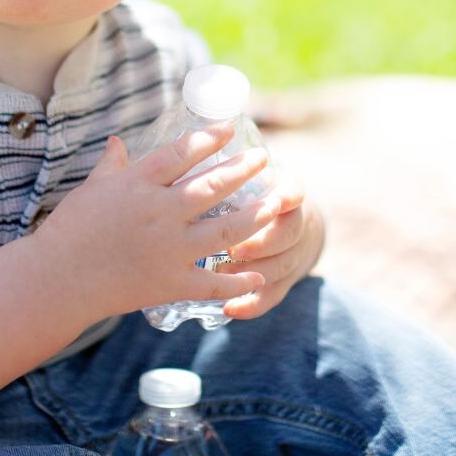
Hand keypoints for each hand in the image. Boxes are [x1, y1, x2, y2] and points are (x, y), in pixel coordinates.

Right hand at [33, 125, 277, 319]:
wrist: (56, 280)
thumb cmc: (70, 230)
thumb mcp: (92, 188)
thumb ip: (113, 165)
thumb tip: (119, 141)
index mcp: (138, 184)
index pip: (181, 153)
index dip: (209, 138)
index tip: (229, 128)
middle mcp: (159, 213)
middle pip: (212, 187)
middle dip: (243, 170)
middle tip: (263, 158)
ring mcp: (168, 250)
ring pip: (225, 231)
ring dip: (255, 216)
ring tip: (275, 203)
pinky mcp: (170, 284)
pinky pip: (213, 283)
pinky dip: (238, 281)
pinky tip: (258, 274)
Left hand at [215, 168, 323, 320]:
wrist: (285, 219)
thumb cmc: (250, 189)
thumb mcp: (247, 172)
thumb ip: (217, 164)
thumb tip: (162, 144)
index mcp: (284, 193)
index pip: (293, 194)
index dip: (285, 197)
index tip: (272, 200)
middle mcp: (293, 224)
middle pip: (288, 234)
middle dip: (263, 241)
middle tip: (234, 247)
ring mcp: (290, 255)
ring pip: (280, 267)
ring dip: (254, 272)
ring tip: (225, 275)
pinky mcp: (280, 281)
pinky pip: (271, 296)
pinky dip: (252, 304)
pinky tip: (230, 310)